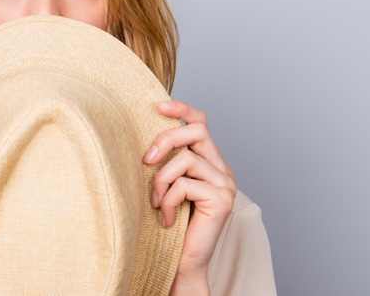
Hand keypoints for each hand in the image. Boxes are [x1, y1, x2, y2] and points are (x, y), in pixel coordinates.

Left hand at [143, 100, 235, 293]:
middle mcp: (222, 168)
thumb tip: (143, 135)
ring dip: (161, 180)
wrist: (182, 262)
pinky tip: (166, 218)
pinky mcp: (222, 199)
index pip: (200, 122)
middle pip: (197, 131)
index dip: (182, 108)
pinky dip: (169, 200)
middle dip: (165, 140)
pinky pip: (186, 185)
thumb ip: (165, 161)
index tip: (158, 106)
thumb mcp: (165, 184)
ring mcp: (226, 184)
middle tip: (145, 161)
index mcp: (209, 161)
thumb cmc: (169, 222)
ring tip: (156, 202)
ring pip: (186, 159)